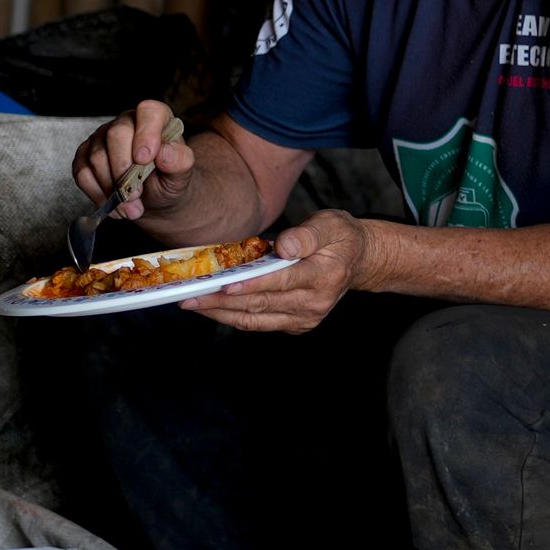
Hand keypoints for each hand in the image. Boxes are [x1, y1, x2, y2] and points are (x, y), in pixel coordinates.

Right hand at [72, 98, 189, 220]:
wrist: (156, 200)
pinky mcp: (85, 158)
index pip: (149, 111)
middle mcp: (126, 124)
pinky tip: (115, 205)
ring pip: (96, 156)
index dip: (146, 133)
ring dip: (112, 187)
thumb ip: (180, 161)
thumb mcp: (182, 174)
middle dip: (124, 168)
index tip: (145, 159)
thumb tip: (166, 153)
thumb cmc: (169, 180)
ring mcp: (102, 139)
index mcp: (155, 120)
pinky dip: (97, 194)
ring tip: (131, 205)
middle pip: (115, 134)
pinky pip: (82, 173)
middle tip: (137, 193)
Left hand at [184, 210, 367, 333]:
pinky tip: (213, 308)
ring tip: (193, 304)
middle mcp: (315, 302)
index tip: (224, 284)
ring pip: (256, 318)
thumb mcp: (330, 224)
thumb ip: (307, 234)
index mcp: (324, 275)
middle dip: (222, 300)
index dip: (252, 284)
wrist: (359, 260)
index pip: (282, 281)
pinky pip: (260, 323)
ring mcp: (306, 318)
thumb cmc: (339, 238)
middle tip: (190, 295)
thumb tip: (284, 247)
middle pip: (261, 303)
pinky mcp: (297, 325)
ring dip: (221, 313)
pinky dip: (234, 317)